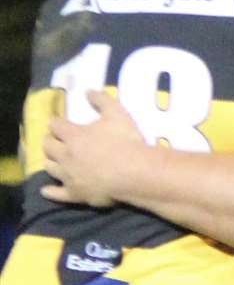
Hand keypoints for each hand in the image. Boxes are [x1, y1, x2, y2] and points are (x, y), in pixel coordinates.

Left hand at [41, 90, 146, 206]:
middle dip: (50, 142)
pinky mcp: (75, 193)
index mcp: (73, 134)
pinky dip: (50, 191)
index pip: (55, 125)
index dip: (57, 123)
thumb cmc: (127, 141)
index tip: (59, 123)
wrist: (136, 173)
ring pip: (50, 167)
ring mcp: (68, 175)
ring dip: (51, 162)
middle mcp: (65, 154)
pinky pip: (57, 193)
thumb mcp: (118, 114)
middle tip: (56, 141)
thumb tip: (88, 91)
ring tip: (55, 161)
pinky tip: (46, 190)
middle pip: (48, 146)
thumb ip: (102, 100)